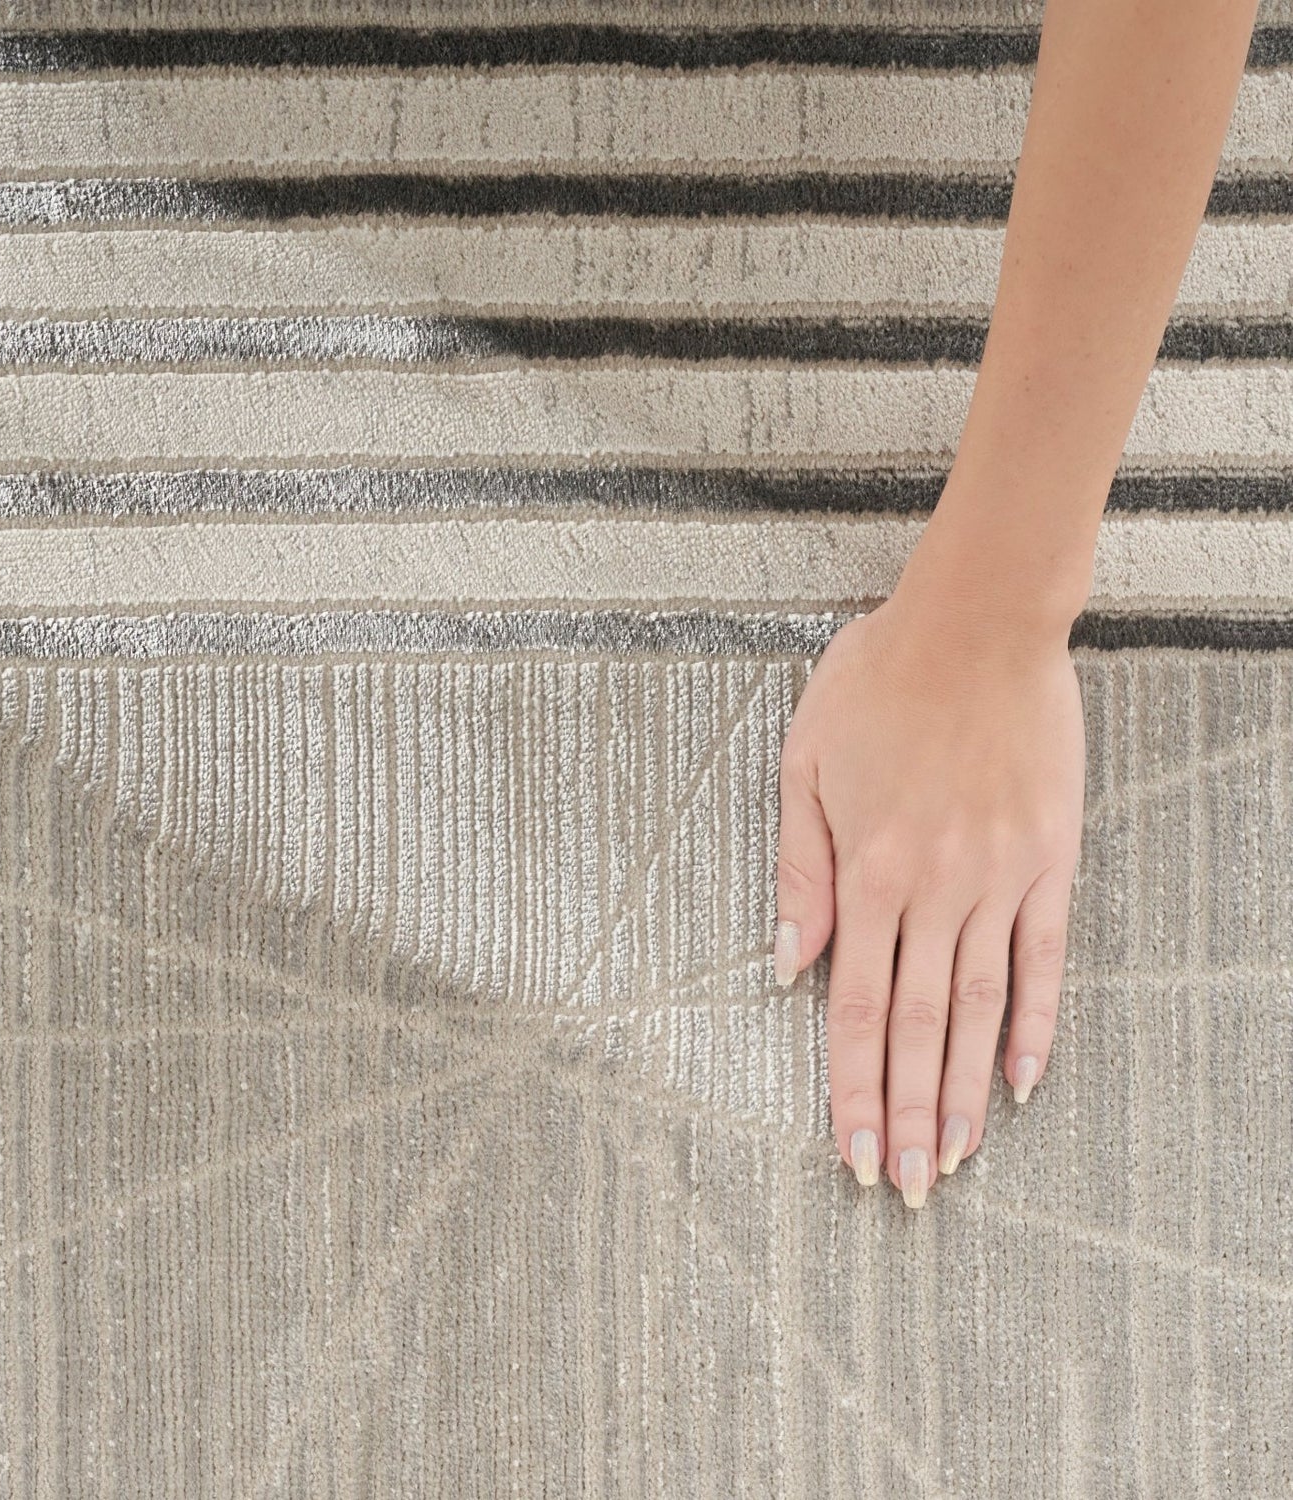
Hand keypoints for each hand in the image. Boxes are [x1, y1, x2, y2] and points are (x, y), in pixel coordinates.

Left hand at [773, 567, 1085, 1206]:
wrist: (976, 623)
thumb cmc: (878, 681)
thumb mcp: (805, 763)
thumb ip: (798, 871)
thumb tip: (786, 964)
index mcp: (865, 869)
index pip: (855, 1006)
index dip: (852, 1088)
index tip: (854, 1153)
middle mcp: (932, 888)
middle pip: (917, 1024)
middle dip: (906, 1114)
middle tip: (907, 1189)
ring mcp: (997, 877)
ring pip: (979, 1006)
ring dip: (964, 1089)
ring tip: (957, 1159)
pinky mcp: (1047, 858)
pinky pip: (1043, 956)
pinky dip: (1033, 1021)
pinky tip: (1022, 1077)